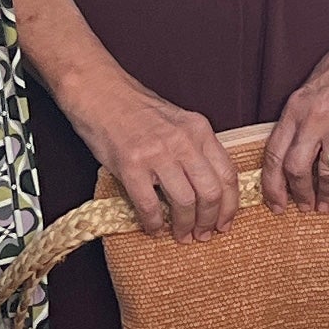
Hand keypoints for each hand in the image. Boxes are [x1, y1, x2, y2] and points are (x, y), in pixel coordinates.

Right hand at [74, 81, 234, 239]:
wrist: (99, 92)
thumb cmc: (135, 109)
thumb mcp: (177, 121)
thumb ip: (195, 147)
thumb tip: (207, 185)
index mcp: (199, 129)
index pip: (227, 174)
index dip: (229, 205)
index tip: (225, 222)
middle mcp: (183, 141)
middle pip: (211, 192)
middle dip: (210, 220)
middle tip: (204, 235)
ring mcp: (157, 153)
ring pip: (185, 202)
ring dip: (185, 226)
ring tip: (181, 236)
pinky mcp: (131, 166)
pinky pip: (150, 205)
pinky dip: (154, 223)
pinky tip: (153, 228)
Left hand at [268, 0, 328, 212]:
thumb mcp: (307, 90)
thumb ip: (296, 122)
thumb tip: (286, 160)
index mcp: (296, 107)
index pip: (275, 153)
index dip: (272, 185)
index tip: (275, 204)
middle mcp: (317, 115)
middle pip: (297, 167)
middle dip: (298, 194)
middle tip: (303, 208)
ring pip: (328, 170)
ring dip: (327, 193)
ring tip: (327, 204)